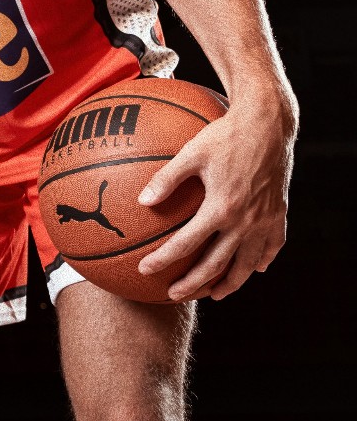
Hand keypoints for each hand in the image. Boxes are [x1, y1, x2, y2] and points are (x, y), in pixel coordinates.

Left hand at [135, 86, 295, 300]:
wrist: (269, 125)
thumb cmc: (225, 135)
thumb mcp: (190, 153)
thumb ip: (165, 179)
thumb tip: (141, 201)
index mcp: (221, 208)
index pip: (186, 244)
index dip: (163, 260)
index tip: (145, 270)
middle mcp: (246, 221)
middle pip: (217, 264)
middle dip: (194, 283)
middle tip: (174, 295)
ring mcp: (265, 220)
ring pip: (247, 263)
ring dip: (230, 283)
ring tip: (213, 294)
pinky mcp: (280, 214)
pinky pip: (273, 246)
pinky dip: (261, 261)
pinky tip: (254, 269)